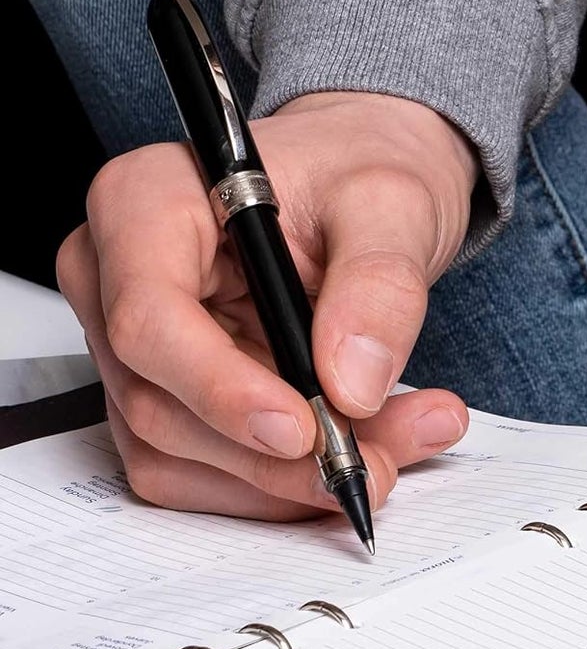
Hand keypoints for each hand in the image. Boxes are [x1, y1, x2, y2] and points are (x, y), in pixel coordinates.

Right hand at [57, 91, 477, 518]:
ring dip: (293, 476)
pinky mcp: (168, 394)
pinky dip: (288, 478)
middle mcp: (117, 278)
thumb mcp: (392, 202)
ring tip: (406, 440)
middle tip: (382, 458)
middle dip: (278, 453)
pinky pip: (208, 468)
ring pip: (184, 454)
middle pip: (162, 403)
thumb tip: (352, 381)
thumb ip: (378, 283)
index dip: (219, 388)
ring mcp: (134, 346)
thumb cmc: (360, 169)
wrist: (369, 185)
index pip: (146, 319)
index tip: (303, 428)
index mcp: (144, 202)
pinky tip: (372, 445)